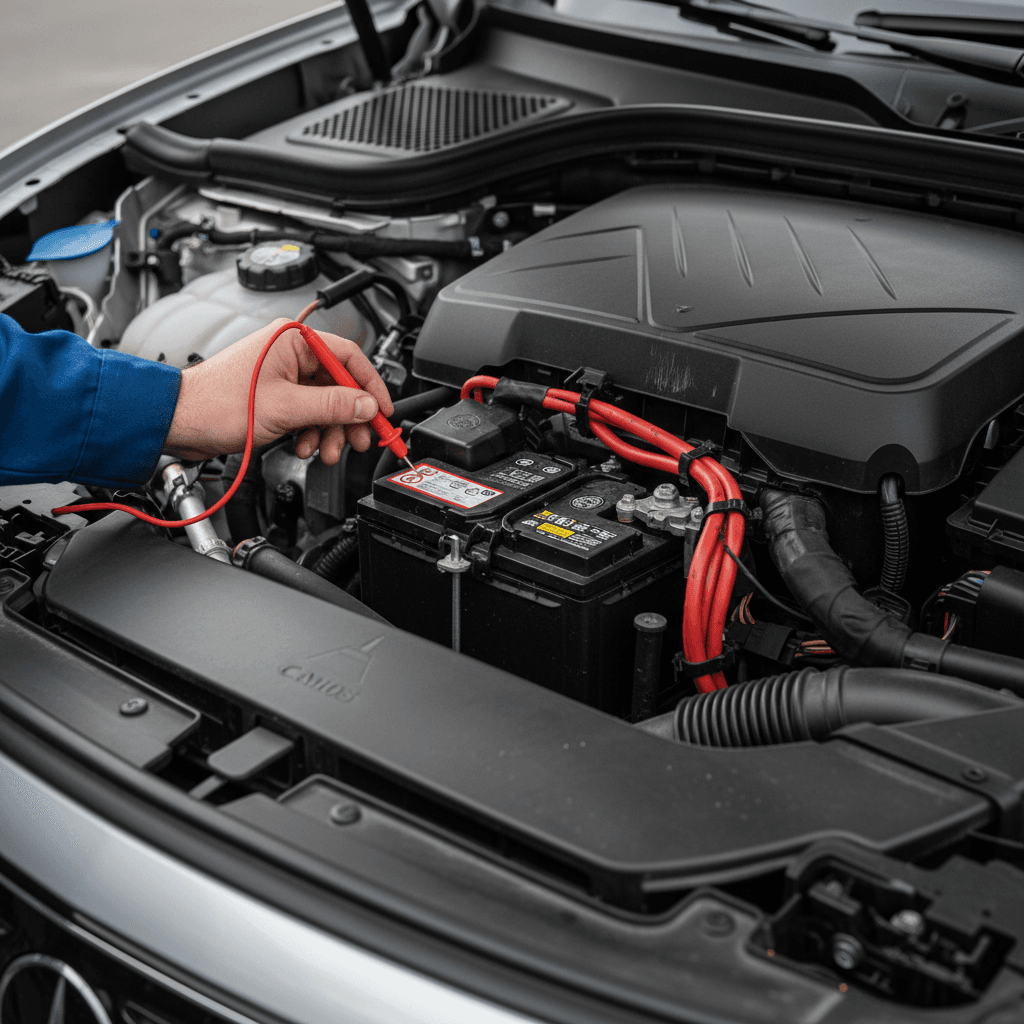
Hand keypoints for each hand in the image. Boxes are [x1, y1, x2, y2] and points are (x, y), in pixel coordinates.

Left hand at [163, 319, 392, 463]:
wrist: (179, 420)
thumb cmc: (216, 403)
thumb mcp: (286, 407)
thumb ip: (332, 406)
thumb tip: (366, 406)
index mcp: (294, 341)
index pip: (349, 357)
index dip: (371, 386)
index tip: (384, 412)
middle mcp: (290, 353)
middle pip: (340, 384)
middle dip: (350, 417)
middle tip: (361, 440)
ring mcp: (283, 375)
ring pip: (325, 403)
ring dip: (331, 430)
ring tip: (329, 450)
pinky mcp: (276, 395)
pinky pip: (308, 412)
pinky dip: (312, 432)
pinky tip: (306, 446)